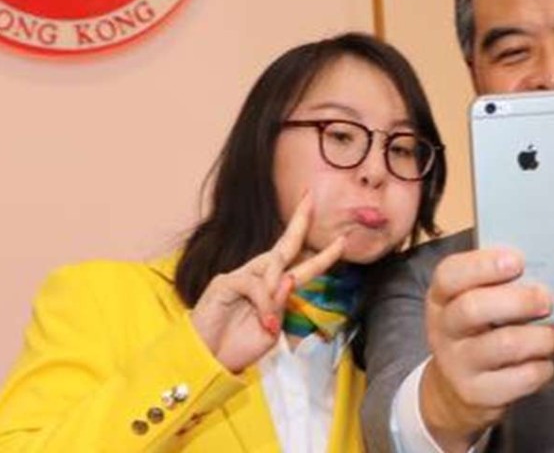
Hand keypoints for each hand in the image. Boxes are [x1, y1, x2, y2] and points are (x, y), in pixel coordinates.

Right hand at [190, 193, 348, 372]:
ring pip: (273, 266)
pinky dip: (264, 302)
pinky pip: (255, 283)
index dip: (322, 253)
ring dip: (276, 291)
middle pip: (285, 245)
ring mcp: (240, 276)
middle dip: (300, 221)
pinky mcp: (225, 282)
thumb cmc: (236, 347)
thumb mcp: (270, 331)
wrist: (206, 362)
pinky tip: (264, 320)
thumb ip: (281, 306)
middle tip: (311, 198)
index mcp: (273, 289)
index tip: (342, 239)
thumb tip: (288, 279)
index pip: (300, 264)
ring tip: (269, 321)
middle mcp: (259, 276)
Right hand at [420, 248, 553, 451]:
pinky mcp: (478, 393)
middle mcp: (443, 328)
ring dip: (539, 336)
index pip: (451, 274)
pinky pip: (520, 378)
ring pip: (504, 345)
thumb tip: (545, 255)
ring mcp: (458, 363)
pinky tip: (545, 359)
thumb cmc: (479, 326)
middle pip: (474, 308)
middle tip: (547, 299)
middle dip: (519, 300)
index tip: (518, 260)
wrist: (457, 385)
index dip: (484, 265)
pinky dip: (542, 366)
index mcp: (441, 296)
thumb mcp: (475, 297)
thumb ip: (499, 278)